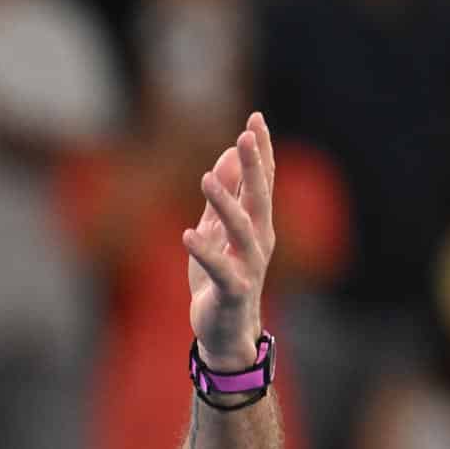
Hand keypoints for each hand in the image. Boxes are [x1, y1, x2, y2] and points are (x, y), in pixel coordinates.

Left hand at [184, 112, 275, 370]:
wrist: (224, 330)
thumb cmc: (220, 279)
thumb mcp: (217, 231)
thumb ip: (224, 196)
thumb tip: (229, 153)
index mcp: (257, 225)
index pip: (262, 181)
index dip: (261, 151)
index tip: (256, 118)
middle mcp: (259, 241)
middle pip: (259, 197)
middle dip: (255, 166)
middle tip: (246, 134)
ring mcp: (248, 266)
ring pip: (241, 229)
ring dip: (225, 203)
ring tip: (206, 177)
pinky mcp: (232, 290)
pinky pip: (219, 268)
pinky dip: (204, 251)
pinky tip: (187, 234)